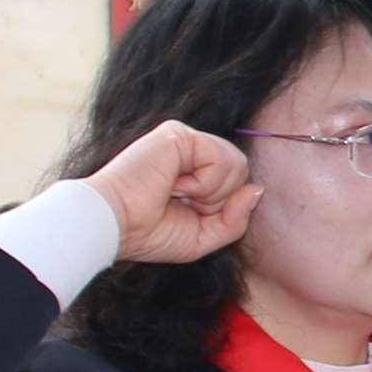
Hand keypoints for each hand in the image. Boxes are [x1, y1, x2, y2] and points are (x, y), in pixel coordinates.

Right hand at [84, 121, 262, 265]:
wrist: (114, 225)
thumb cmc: (148, 234)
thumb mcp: (203, 237)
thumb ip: (235, 218)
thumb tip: (257, 190)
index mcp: (193, 171)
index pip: (236, 182)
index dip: (224, 207)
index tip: (191, 215)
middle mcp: (190, 151)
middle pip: (241, 171)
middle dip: (219, 201)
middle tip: (183, 205)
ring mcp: (184, 139)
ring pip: (237, 163)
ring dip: (211, 192)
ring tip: (177, 194)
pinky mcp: (179, 134)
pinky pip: (221, 159)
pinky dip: (204, 184)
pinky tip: (174, 185)